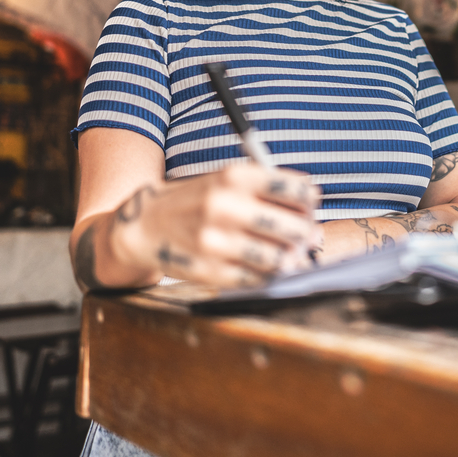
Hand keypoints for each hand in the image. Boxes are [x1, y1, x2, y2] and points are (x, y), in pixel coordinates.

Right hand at [110, 163, 321, 288]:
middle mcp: (224, 207)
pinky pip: (257, 279)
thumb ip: (266, 191)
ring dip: (291, 258)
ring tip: (290, 253)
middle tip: (308, 235)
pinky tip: (264, 265)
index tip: (311, 206)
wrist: (145, 226)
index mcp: (232, 177)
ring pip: (278, 258)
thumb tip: (311, 211)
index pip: (292, 189)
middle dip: (306, 233)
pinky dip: (267, 274)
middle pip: (292, 227)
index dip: (309, 200)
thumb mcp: (226, 181)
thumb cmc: (196, 201)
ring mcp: (216, 242)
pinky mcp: (210, 272)